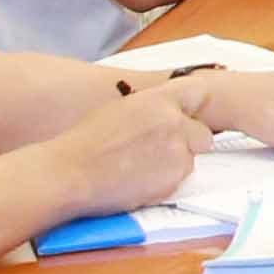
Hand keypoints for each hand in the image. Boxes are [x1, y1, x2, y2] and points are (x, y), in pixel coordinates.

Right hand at [41, 91, 212, 216]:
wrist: (70, 173)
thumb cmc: (86, 141)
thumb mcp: (122, 109)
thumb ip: (153, 107)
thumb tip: (170, 110)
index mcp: (158, 100)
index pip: (198, 93)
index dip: (194, 107)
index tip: (189, 115)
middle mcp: (173, 122)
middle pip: (203, 134)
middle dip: (188, 142)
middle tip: (160, 150)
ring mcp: (176, 152)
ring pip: (191, 159)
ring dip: (174, 163)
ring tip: (140, 167)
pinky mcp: (173, 179)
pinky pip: (179, 180)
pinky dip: (165, 181)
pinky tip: (138, 180)